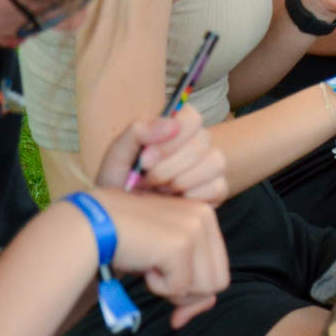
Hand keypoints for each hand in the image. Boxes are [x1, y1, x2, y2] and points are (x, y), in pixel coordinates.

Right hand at [83, 190, 228, 328]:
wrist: (90, 225)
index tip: (175, 303)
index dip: (197, 293)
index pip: (220, 269)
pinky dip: (158, 286)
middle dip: (188, 295)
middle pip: (217, 282)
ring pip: (203, 288)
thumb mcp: (165, 255)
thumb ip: (191, 276)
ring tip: (150, 267)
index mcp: (206, 216)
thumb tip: (208, 305)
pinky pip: (179, 288)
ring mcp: (195, 229)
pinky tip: (142, 264)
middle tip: (158, 283)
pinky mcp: (180, 244)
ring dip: (173, 289)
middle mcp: (206, 217)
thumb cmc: (125, 241)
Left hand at [93, 105, 227, 203]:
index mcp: (175, 128)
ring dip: (181, 181)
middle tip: (146, 181)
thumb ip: (137, 132)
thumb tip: (171, 123)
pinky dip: (192, 197)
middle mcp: (198, 142)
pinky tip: (175, 203)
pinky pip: (217, 186)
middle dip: (167, 168)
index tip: (145, 161)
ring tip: (160, 191)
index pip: (191, 117)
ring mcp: (211, 165)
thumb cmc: (120, 183)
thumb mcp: (117, 157)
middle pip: (201, 143)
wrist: (124, 218)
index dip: (170, 140)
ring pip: (214, 163)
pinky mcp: (218, 189)